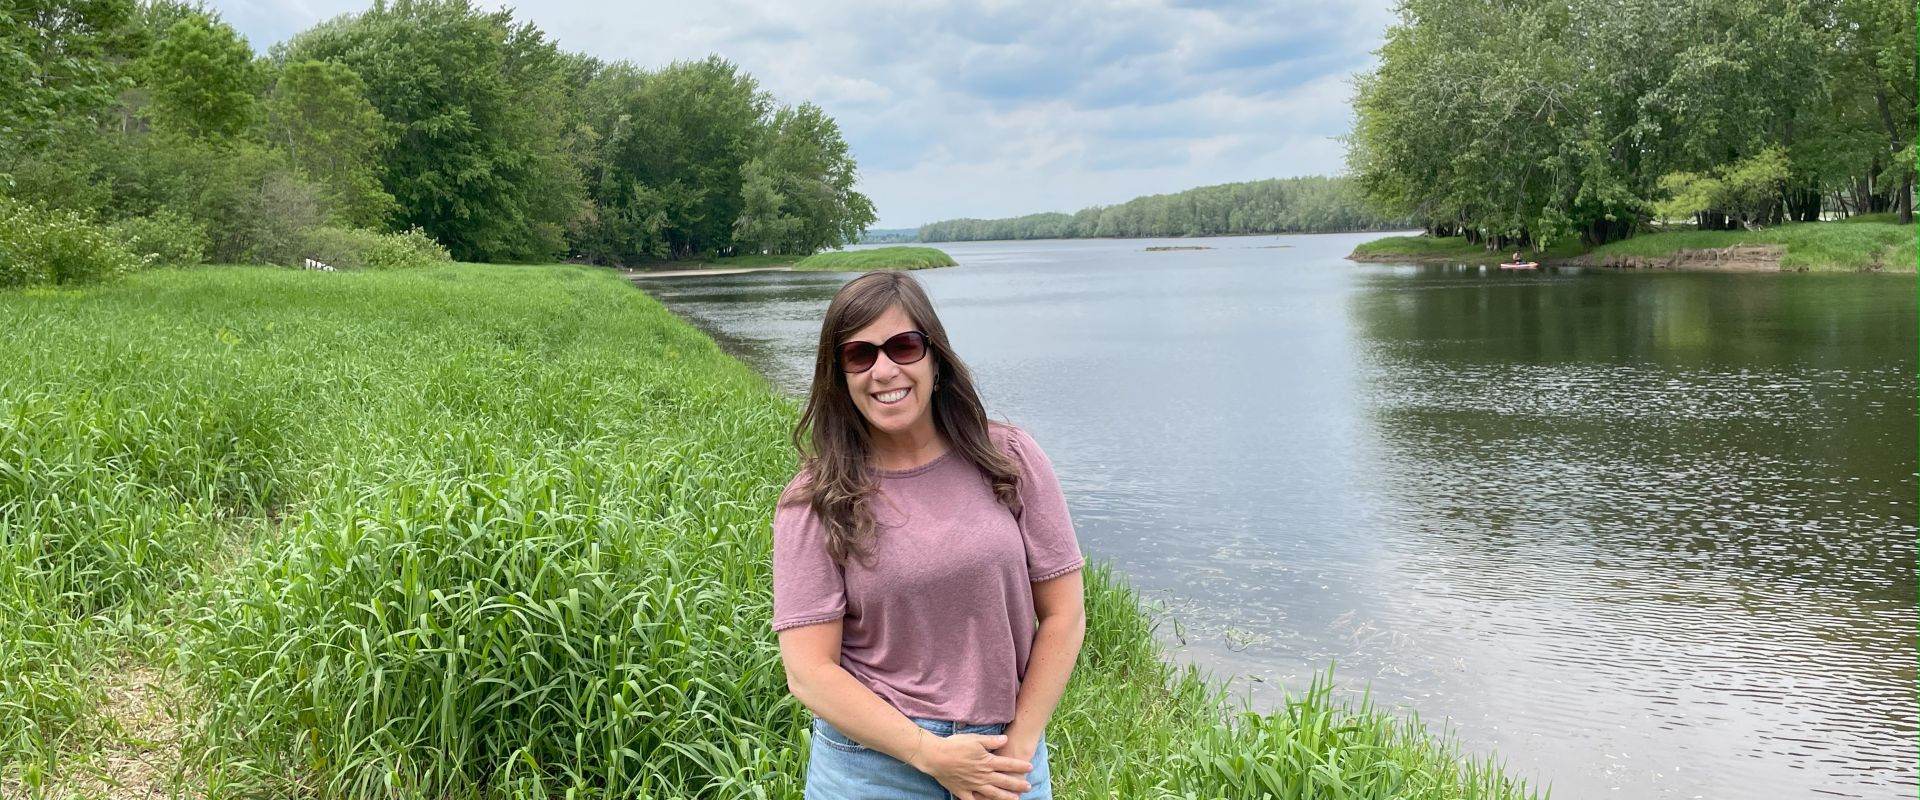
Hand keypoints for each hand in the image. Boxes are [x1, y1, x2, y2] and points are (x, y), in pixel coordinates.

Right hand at [908, 731, 1033, 799]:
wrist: (936, 756)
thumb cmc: (955, 745)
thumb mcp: (975, 739)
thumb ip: (991, 741)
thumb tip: (1005, 739)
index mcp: (987, 761)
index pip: (1008, 764)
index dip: (1020, 766)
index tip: (1030, 767)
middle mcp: (983, 775)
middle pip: (1004, 781)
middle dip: (1018, 784)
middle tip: (1029, 786)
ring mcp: (974, 785)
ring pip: (993, 793)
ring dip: (1006, 796)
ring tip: (1017, 799)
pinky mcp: (963, 792)